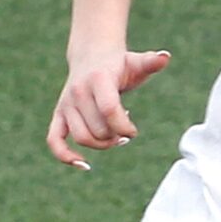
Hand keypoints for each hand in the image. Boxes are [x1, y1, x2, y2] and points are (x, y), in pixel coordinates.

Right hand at [49, 48, 171, 168]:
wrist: (92, 56)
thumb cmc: (120, 64)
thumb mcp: (136, 62)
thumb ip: (151, 62)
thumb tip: (165, 56)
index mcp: (97, 79)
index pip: (109, 110)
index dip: (124, 126)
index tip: (133, 129)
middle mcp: (78, 92)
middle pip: (98, 129)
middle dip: (116, 136)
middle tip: (125, 131)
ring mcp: (66, 104)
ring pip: (82, 137)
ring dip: (102, 145)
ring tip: (113, 137)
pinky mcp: (59, 115)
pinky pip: (54, 139)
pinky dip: (65, 155)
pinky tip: (83, 165)